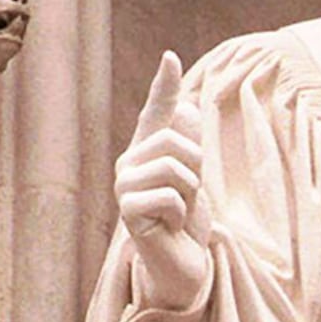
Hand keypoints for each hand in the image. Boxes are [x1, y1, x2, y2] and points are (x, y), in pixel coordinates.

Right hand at [116, 51, 210, 309]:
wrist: (181, 264)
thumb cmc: (186, 223)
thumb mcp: (195, 180)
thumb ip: (190, 146)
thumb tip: (190, 106)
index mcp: (147, 153)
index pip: (156, 112)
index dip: (165, 87)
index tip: (172, 57)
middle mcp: (129, 164)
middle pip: (175, 141)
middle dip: (196, 170)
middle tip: (187, 198)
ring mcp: (124, 187)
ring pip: (174, 166)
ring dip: (190, 193)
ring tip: (179, 212)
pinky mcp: (127, 210)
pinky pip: (169, 194)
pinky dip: (181, 213)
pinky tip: (170, 227)